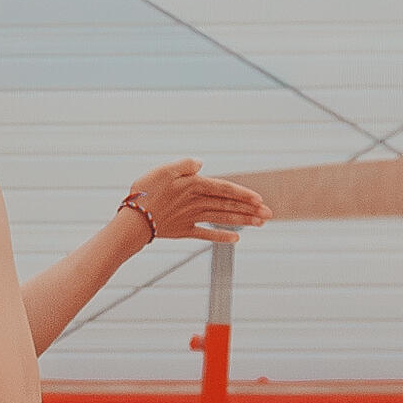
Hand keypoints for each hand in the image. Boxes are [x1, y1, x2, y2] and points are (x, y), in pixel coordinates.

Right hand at [120, 159, 269, 244]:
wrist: (133, 220)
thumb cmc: (145, 192)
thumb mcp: (162, 171)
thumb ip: (184, 165)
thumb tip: (201, 164)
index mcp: (193, 186)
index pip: (224, 189)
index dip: (243, 194)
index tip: (260, 199)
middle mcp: (196, 203)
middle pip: (228, 205)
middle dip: (250, 209)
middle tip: (269, 215)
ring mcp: (191, 218)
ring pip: (222, 218)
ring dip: (242, 221)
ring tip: (260, 224)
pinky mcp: (183, 231)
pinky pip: (206, 234)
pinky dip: (221, 236)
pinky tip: (236, 239)